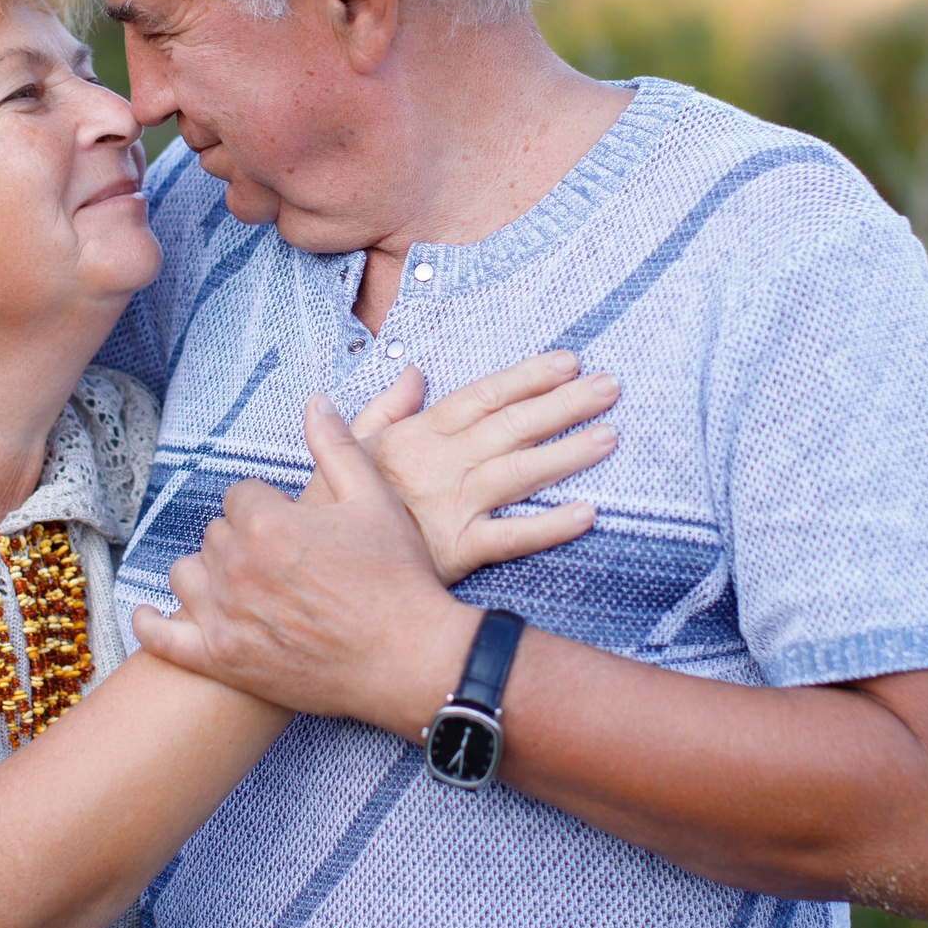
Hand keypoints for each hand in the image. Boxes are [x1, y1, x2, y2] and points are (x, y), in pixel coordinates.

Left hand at [135, 395, 480, 732]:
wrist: (410, 658)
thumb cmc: (397, 578)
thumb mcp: (374, 499)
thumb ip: (336, 446)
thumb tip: (314, 402)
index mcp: (265, 522)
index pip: (239, 495)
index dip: (267, 506)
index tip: (293, 525)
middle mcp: (235, 567)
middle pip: (215, 534)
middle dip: (243, 539)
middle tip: (284, 560)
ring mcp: (224, 617)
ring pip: (187, 574)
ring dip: (208, 574)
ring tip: (243, 585)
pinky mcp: (222, 660)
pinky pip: (164, 638)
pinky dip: (150, 624)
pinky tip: (149, 614)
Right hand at [320, 354, 616, 583]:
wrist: (317, 566)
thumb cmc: (334, 508)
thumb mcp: (351, 447)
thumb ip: (387, 408)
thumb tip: (414, 372)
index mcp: (422, 435)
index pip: (483, 396)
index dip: (527, 377)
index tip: (568, 361)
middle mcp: (445, 463)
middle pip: (513, 426)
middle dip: (564, 404)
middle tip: (611, 386)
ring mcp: (455, 505)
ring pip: (520, 471)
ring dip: (567, 453)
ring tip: (609, 436)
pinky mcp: (459, 550)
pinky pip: (511, 537)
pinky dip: (549, 526)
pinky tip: (587, 512)